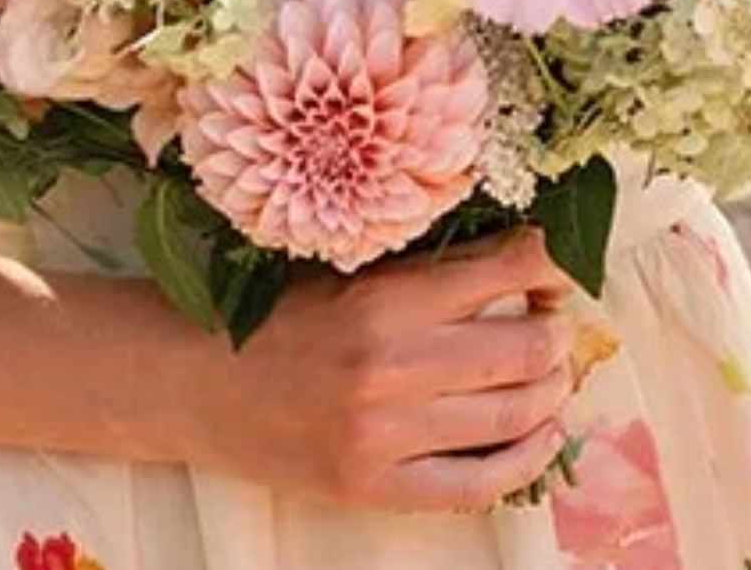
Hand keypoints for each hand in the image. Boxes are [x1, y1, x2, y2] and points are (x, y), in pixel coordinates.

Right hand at [189, 228, 578, 513]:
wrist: (192, 381)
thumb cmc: (274, 313)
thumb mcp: (347, 270)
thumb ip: (424, 270)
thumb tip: (521, 263)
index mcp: (383, 297)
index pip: (507, 271)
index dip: (550, 266)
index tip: (554, 269)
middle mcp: (391, 366)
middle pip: (526, 349)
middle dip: (558, 334)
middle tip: (556, 325)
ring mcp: (385, 435)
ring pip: (514, 414)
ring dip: (552, 392)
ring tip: (552, 376)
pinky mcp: (374, 487)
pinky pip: (480, 483)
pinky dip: (526, 459)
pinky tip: (540, 437)